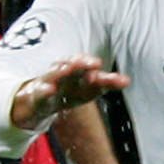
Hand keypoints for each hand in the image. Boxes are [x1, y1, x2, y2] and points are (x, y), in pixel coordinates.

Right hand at [9, 55, 130, 130]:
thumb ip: (106, 84)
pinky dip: (44, 90)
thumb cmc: (67, 91)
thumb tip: (127, 80)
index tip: (118, 79)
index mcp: (79, 73)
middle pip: (74, 68)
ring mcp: (49, 83)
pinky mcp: (36, 94)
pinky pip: (40, 92)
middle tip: (95, 63)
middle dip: (83, 64)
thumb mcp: (88, 90)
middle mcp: (65, 75)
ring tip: (69, 68)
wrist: (38, 100)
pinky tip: (50, 89)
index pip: (93, 70)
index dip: (105, 76)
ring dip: (63, 71)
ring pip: (55, 75)